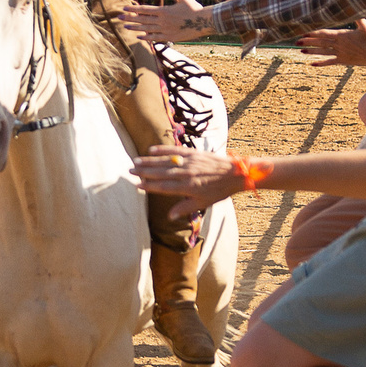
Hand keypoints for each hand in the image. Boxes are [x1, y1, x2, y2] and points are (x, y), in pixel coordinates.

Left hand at [121, 0, 214, 42]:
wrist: (204, 21)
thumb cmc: (194, 8)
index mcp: (164, 10)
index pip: (144, 10)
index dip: (133, 9)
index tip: (123, 9)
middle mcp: (162, 21)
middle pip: (142, 20)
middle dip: (130, 18)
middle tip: (119, 18)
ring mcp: (166, 30)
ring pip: (147, 29)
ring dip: (135, 28)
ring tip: (125, 27)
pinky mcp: (170, 37)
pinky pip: (155, 38)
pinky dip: (147, 37)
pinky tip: (139, 37)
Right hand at [130, 144, 251, 215]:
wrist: (235, 173)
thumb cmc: (219, 191)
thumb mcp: (203, 203)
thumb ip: (184, 208)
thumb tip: (169, 216)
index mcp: (188, 187)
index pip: (164, 187)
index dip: (149, 186)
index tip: (136, 185)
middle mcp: (186, 174)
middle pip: (161, 173)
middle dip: (144, 172)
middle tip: (130, 170)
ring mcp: (189, 162)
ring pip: (165, 161)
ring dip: (150, 161)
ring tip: (136, 161)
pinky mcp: (193, 153)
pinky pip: (175, 150)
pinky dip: (163, 149)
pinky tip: (152, 150)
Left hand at [297, 17, 365, 69]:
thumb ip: (358, 17)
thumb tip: (354, 7)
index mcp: (342, 35)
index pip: (325, 33)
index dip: (314, 32)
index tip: (304, 32)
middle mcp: (339, 45)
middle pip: (321, 42)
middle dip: (309, 41)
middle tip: (297, 41)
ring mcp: (340, 53)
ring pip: (322, 52)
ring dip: (311, 51)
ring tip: (301, 50)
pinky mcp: (343, 60)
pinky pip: (329, 62)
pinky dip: (320, 63)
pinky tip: (312, 64)